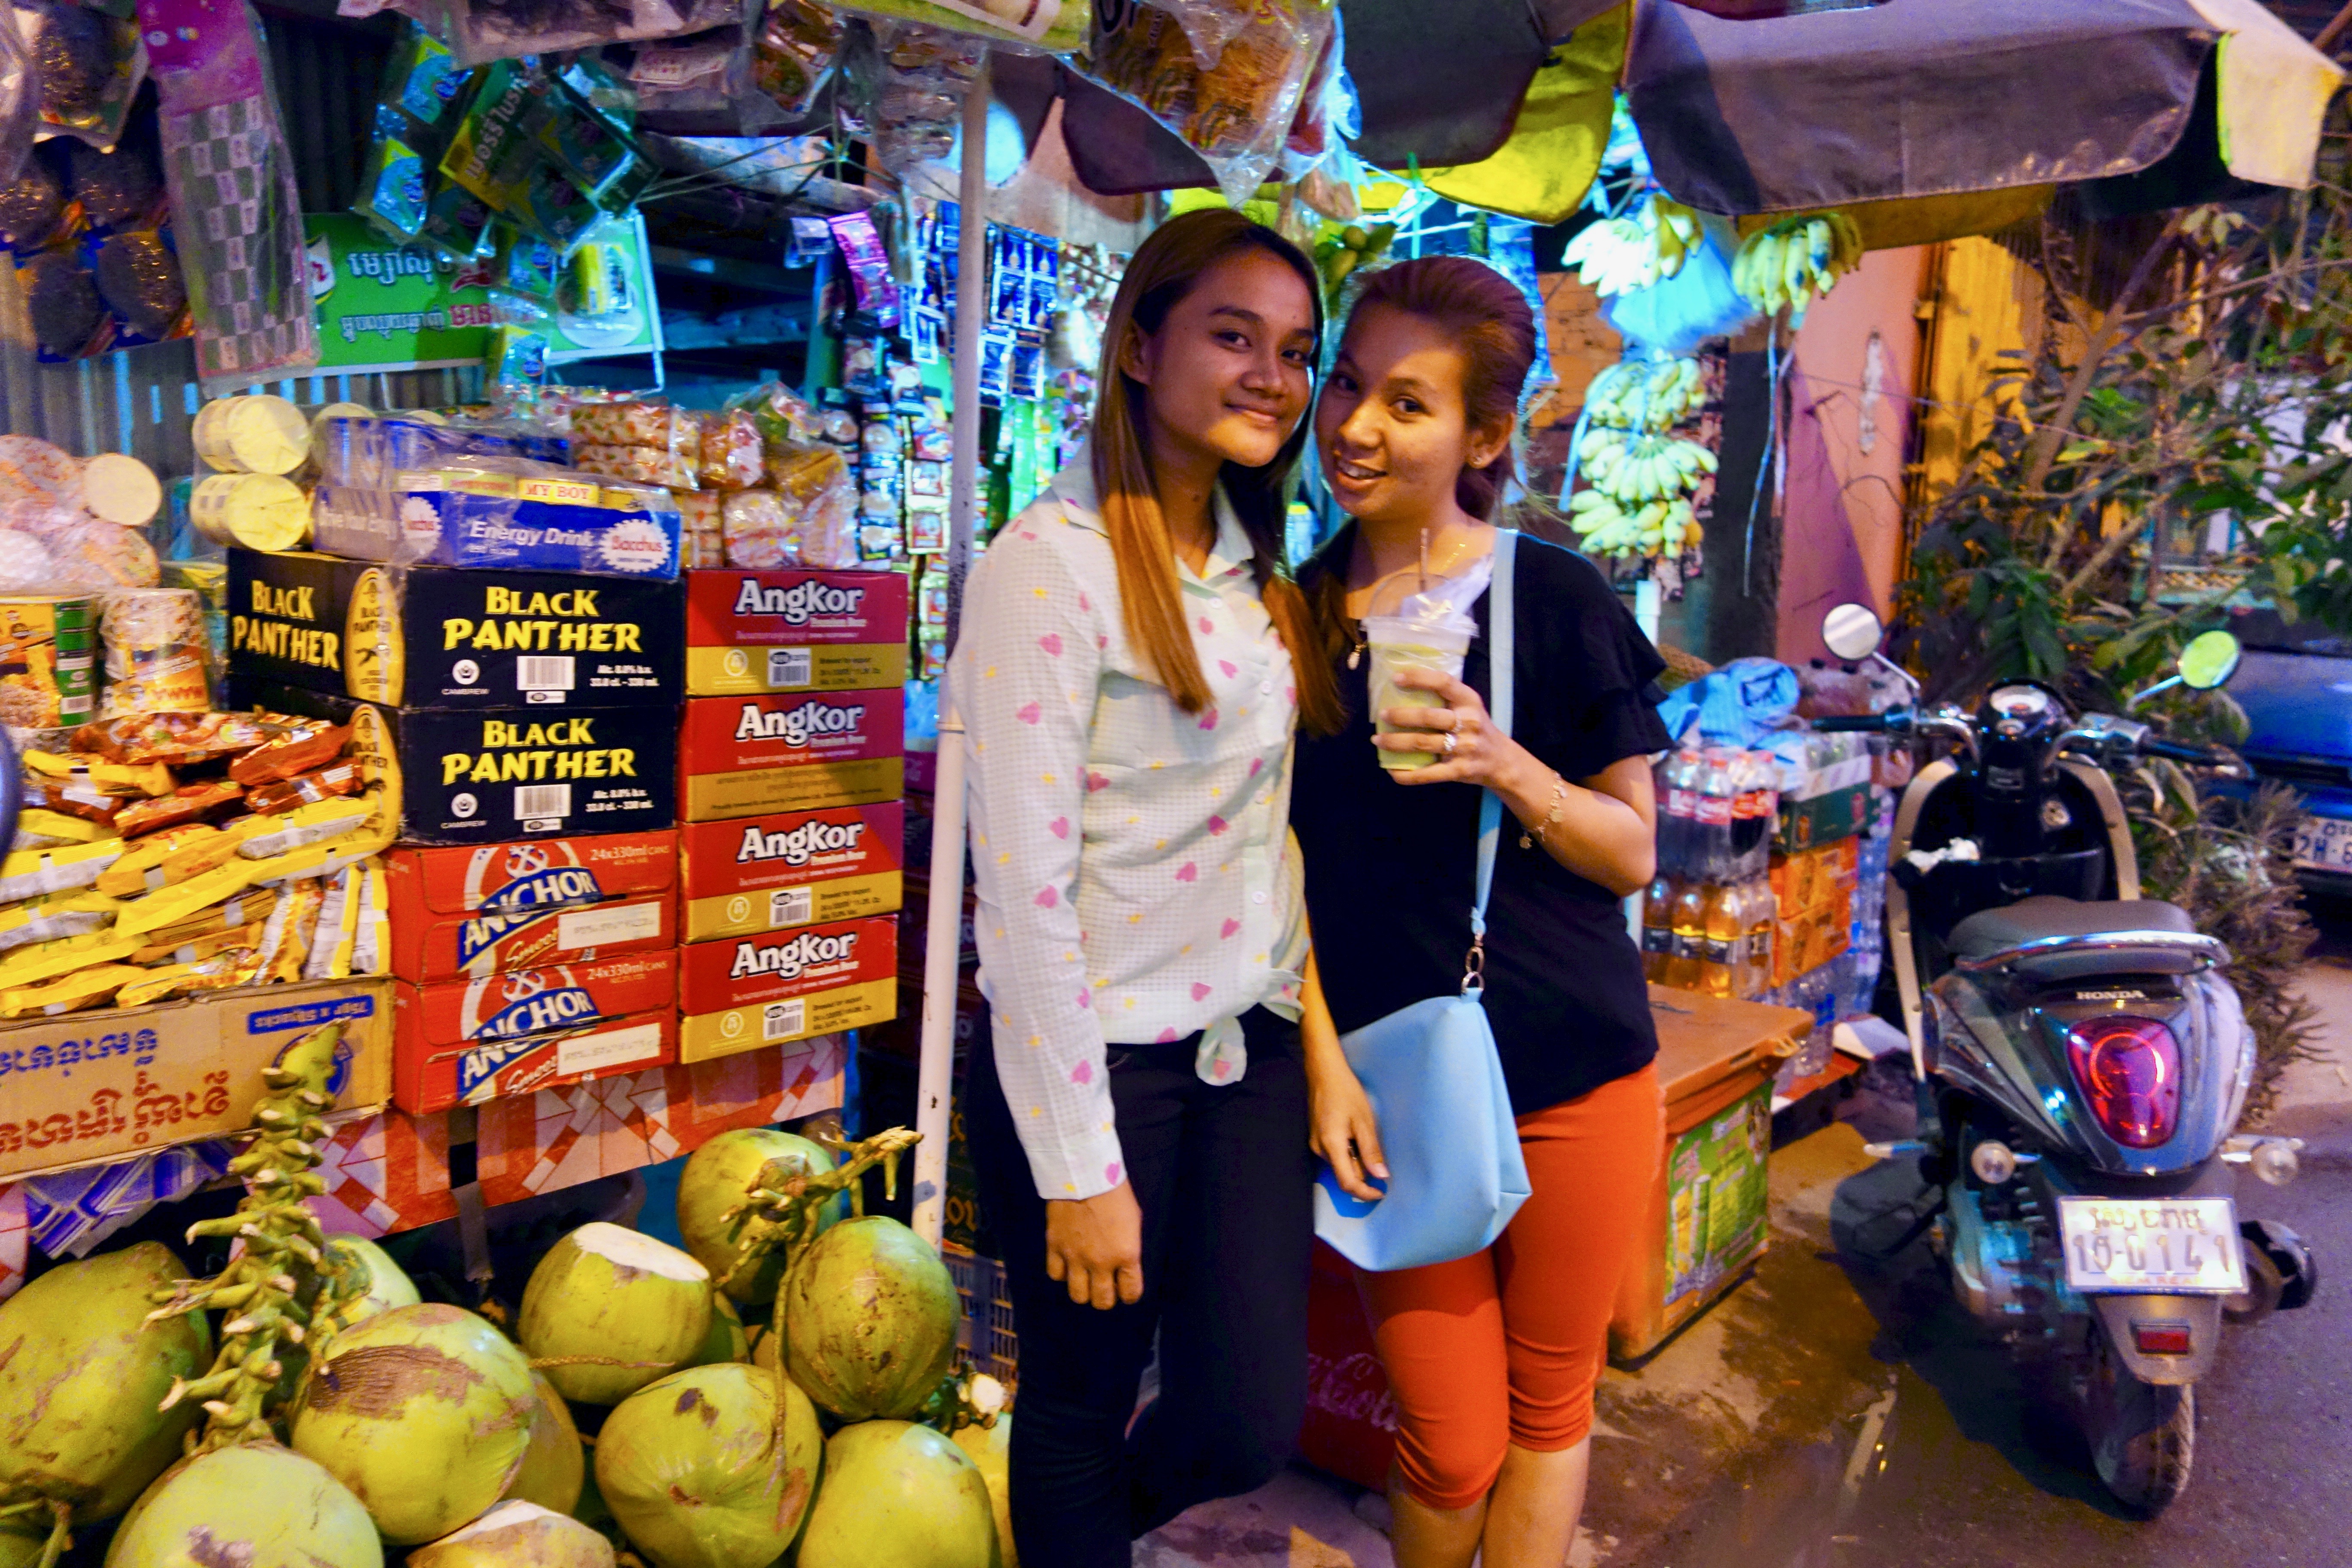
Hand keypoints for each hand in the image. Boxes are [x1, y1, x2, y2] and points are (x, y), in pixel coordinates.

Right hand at [1044, 1181, 1142, 1309]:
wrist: (1084, 1173)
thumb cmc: (1115, 1194)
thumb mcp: (1133, 1222)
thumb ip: (1127, 1249)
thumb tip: (1123, 1265)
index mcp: (1125, 1255)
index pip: (1131, 1293)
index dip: (1130, 1295)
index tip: (1127, 1290)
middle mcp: (1100, 1262)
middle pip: (1102, 1301)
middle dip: (1106, 1298)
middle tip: (1105, 1288)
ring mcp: (1075, 1257)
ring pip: (1078, 1295)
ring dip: (1084, 1291)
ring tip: (1086, 1280)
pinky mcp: (1054, 1247)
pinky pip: (1056, 1274)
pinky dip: (1062, 1273)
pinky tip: (1068, 1264)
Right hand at [1309, 1058, 1388, 1202]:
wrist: (1324, 1072)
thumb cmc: (1346, 1092)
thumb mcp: (1364, 1121)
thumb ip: (1371, 1150)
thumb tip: (1381, 1176)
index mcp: (1332, 1145)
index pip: (1347, 1182)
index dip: (1365, 1192)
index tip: (1381, 1192)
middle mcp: (1320, 1149)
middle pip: (1344, 1174)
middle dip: (1363, 1172)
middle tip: (1378, 1155)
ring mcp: (1316, 1144)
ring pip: (1340, 1164)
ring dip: (1356, 1160)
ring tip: (1365, 1136)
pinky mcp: (1316, 1137)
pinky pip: (1335, 1154)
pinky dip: (1348, 1152)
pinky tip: (1354, 1134)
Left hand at [1375, 666, 1534, 789]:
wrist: (1502, 761)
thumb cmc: (1477, 728)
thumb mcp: (1470, 707)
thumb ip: (1446, 697)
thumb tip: (1404, 685)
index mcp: (1470, 701)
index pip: (1443, 683)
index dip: (1419, 678)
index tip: (1396, 678)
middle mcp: (1468, 722)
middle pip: (1428, 717)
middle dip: (1401, 716)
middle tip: (1381, 715)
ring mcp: (1464, 748)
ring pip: (1423, 744)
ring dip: (1395, 743)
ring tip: (1377, 740)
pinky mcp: (1459, 771)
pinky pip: (1428, 774)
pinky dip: (1407, 774)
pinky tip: (1391, 771)